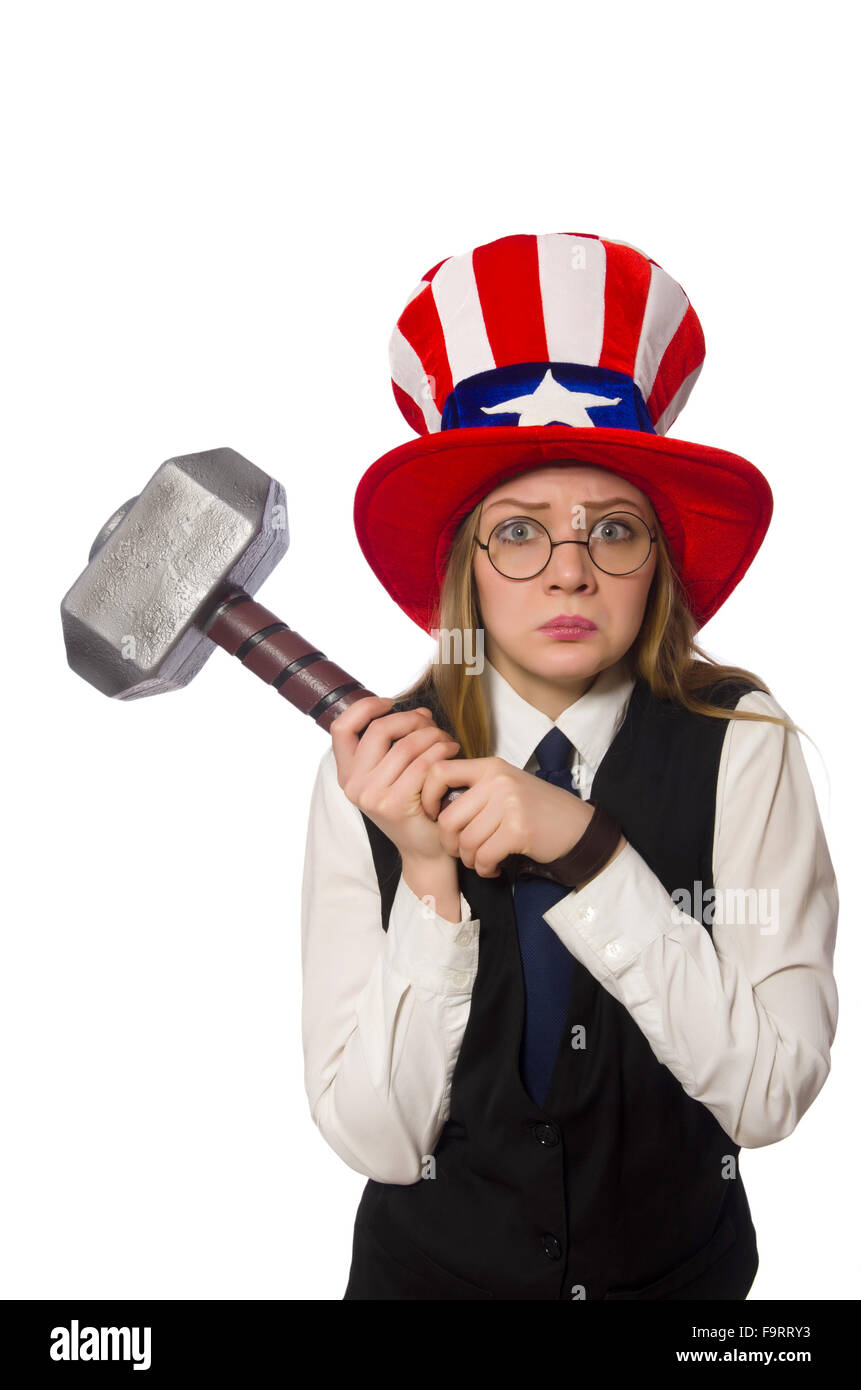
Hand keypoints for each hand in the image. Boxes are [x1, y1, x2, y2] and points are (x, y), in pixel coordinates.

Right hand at [330, 695, 461, 862]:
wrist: (425, 849)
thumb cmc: (414, 807)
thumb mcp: (396, 772)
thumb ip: (398, 741)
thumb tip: (420, 712)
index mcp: (347, 774)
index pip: (341, 728)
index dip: (365, 708)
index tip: (390, 702)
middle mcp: (353, 785)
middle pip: (379, 729)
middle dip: (412, 720)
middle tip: (433, 727)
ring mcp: (371, 796)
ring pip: (406, 745)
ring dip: (434, 736)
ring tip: (448, 742)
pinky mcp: (394, 804)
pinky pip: (422, 764)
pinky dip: (441, 752)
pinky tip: (451, 754)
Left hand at [420, 756, 595, 877]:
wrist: (577, 827)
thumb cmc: (536, 810)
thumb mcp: (505, 787)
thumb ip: (474, 790)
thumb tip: (434, 807)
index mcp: (490, 767)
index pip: (439, 772)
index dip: (427, 796)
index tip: (432, 815)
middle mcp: (498, 781)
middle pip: (448, 818)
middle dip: (450, 844)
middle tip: (462, 852)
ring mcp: (509, 804)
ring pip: (465, 841)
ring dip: (470, 860)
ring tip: (482, 861)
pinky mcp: (518, 830)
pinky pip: (483, 856)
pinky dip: (484, 868)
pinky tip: (494, 867)